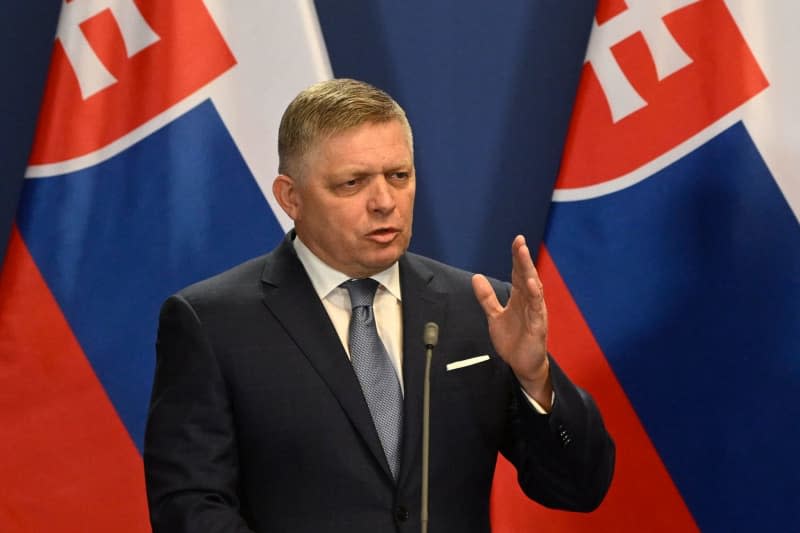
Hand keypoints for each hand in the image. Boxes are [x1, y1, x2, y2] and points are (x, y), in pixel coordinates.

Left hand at [472, 235, 551, 408]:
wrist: (523, 365)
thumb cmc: (513, 339)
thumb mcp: (495, 316)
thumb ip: (487, 297)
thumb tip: (476, 277)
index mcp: (520, 298)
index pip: (518, 273)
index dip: (517, 257)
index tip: (516, 240)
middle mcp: (529, 302)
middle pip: (526, 275)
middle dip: (523, 258)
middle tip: (520, 242)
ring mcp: (535, 313)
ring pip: (533, 288)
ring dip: (528, 271)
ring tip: (524, 255)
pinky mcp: (537, 326)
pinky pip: (536, 308)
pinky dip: (534, 296)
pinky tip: (530, 284)